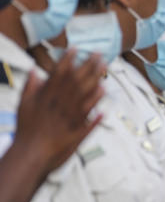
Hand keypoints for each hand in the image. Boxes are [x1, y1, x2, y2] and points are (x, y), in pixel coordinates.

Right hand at [14, 52, 104, 172]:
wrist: (30, 153)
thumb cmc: (26, 130)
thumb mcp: (23, 105)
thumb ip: (30, 87)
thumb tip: (35, 71)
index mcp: (45, 96)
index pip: (58, 73)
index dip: (68, 60)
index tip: (76, 48)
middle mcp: (58, 103)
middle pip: (75, 80)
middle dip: (87, 65)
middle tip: (98, 53)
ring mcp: (69, 115)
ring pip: (84, 93)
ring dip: (95, 79)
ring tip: (104, 67)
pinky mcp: (77, 126)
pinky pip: (89, 110)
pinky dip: (96, 100)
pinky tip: (104, 90)